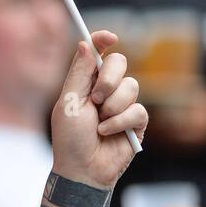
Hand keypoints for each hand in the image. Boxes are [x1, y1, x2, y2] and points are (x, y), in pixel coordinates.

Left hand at [50, 31, 147, 189]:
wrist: (82, 169)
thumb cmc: (70, 138)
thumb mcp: (69, 102)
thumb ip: (78, 73)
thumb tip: (85, 43)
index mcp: (87, 81)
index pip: (98, 52)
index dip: (104, 40)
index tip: (109, 37)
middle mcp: (107, 89)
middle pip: (120, 62)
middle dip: (109, 79)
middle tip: (95, 98)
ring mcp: (123, 104)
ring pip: (131, 86)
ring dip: (112, 106)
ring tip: (99, 123)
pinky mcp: (136, 121)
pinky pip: (137, 109)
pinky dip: (119, 122)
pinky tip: (106, 132)